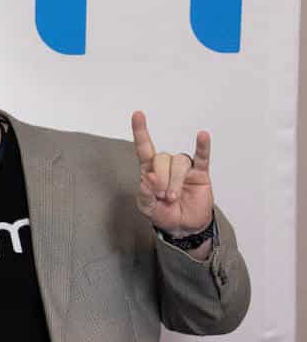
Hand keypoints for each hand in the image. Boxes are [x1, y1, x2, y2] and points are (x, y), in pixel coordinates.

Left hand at [131, 112, 213, 238]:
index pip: (144, 148)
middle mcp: (167, 165)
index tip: (138, 114)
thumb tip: (150, 178)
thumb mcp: (147, 208)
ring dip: (175, 181)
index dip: (141, 132)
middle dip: (161, 179)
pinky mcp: (200, 173)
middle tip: (163, 196)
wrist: (184, 227)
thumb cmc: (164, 214)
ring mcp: (184, 168)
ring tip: (173, 197)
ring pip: (179, 163)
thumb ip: (144, 195)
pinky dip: (203, 146)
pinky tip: (203, 136)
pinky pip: (203, 156)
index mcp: (151, 170)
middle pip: (162, 158)